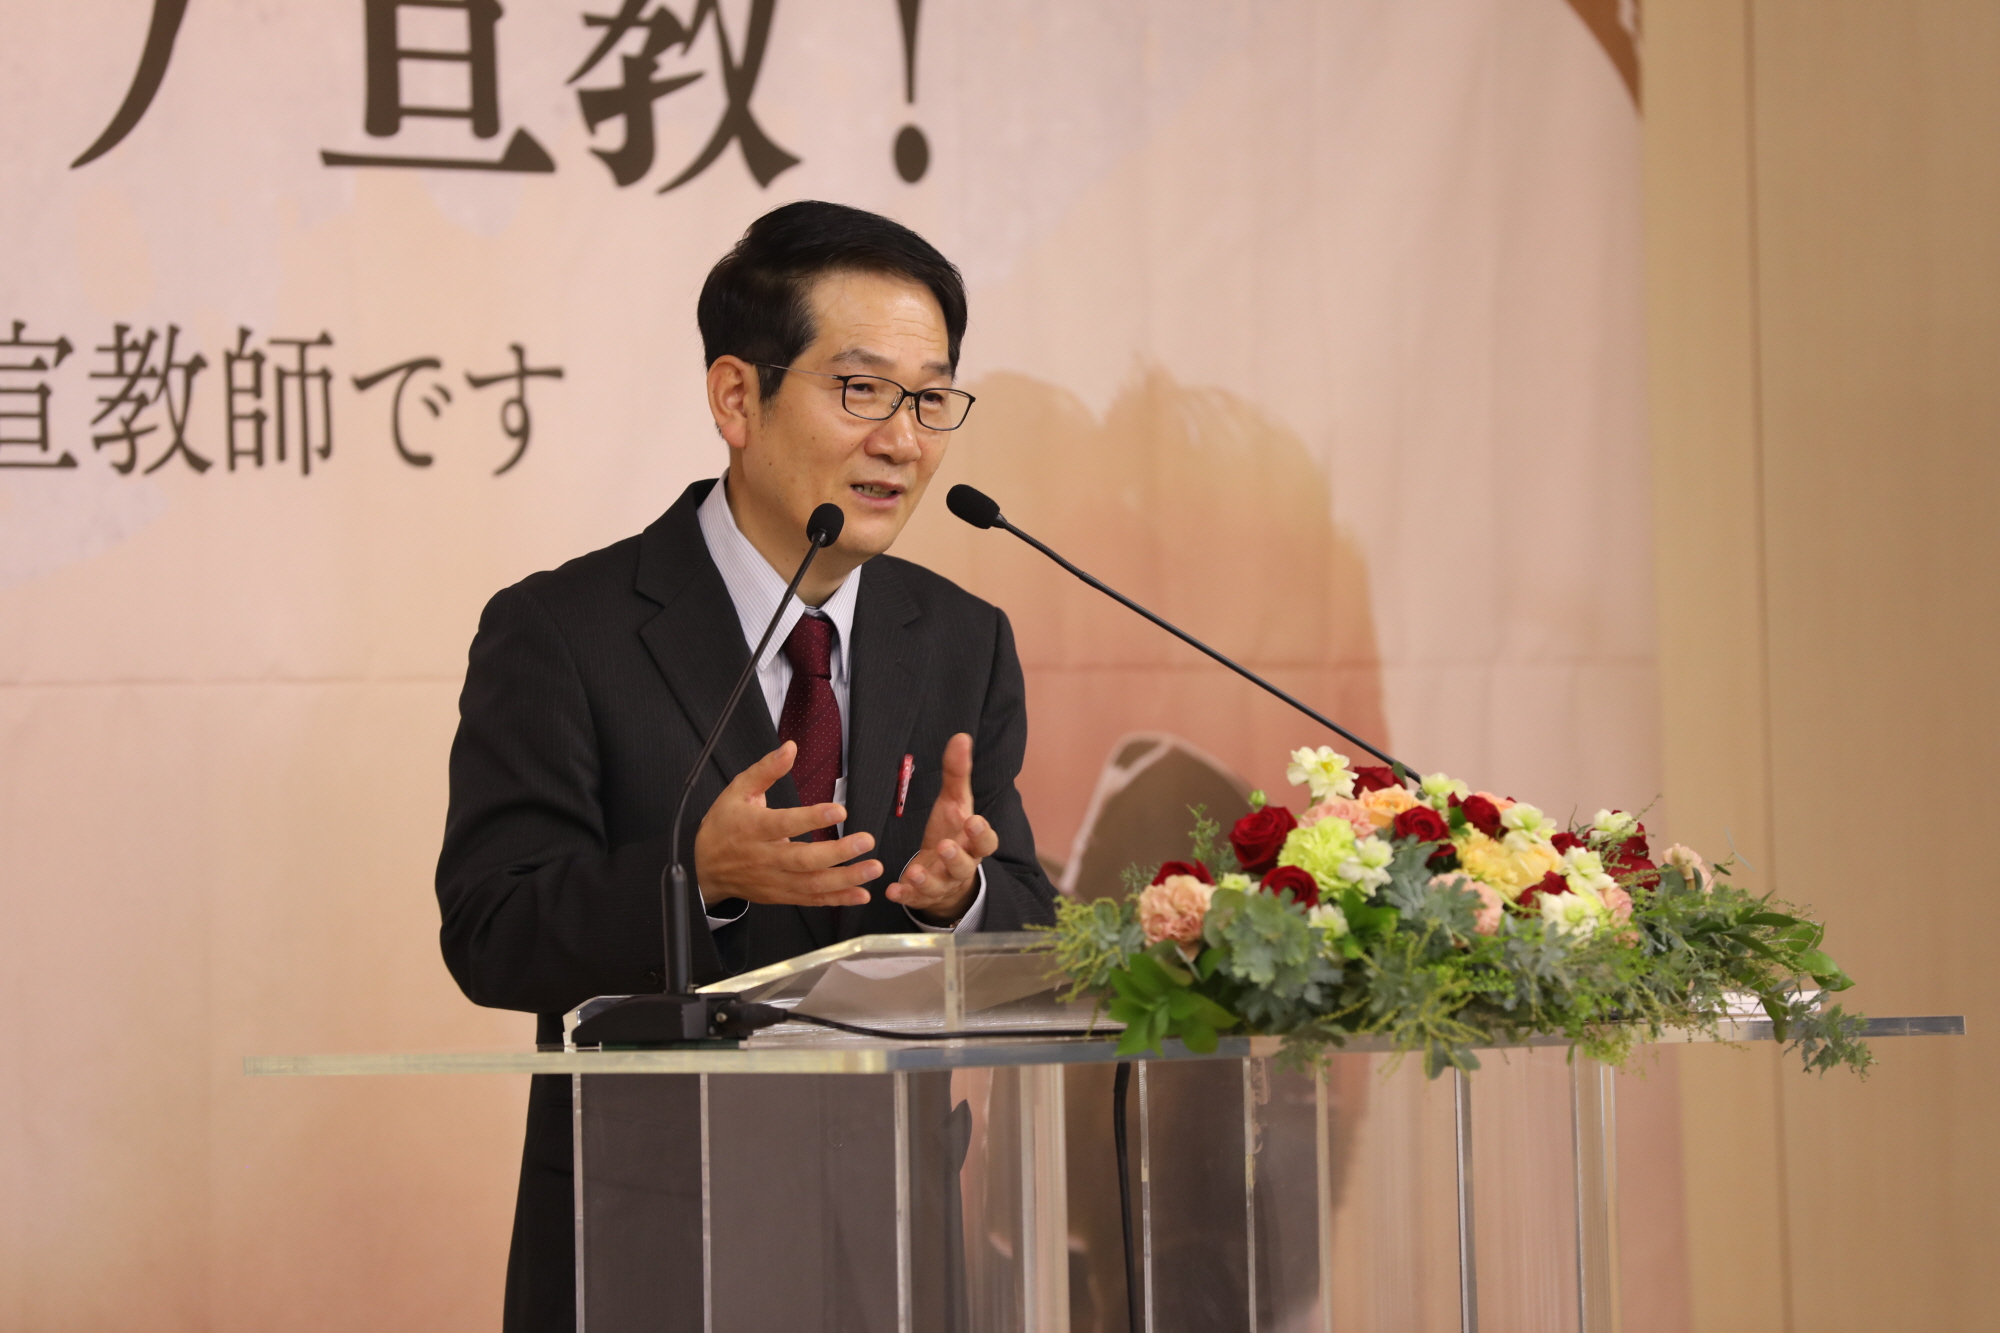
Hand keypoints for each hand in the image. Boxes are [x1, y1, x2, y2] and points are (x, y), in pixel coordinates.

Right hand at [693, 741, 879, 908]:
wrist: (704, 868)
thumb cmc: (724, 825)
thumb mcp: (738, 791)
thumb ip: (766, 770)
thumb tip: (790, 748)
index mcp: (753, 828)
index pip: (784, 824)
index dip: (812, 819)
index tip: (839, 811)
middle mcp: (765, 858)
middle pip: (803, 859)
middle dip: (838, 853)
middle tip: (866, 841)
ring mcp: (774, 880)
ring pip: (812, 884)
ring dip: (845, 879)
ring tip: (873, 868)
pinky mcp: (781, 895)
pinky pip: (811, 900)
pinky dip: (837, 899)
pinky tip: (861, 894)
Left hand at [885, 733, 998, 923]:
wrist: (945, 875)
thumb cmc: (952, 833)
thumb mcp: (954, 803)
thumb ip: (957, 773)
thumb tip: (961, 737)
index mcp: (972, 843)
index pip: (986, 841)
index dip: (981, 833)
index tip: (973, 820)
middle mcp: (960, 866)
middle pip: (965, 866)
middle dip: (956, 858)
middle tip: (946, 846)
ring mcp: (941, 883)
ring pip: (938, 885)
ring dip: (926, 880)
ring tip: (913, 872)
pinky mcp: (921, 896)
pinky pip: (913, 899)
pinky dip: (903, 895)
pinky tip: (891, 890)